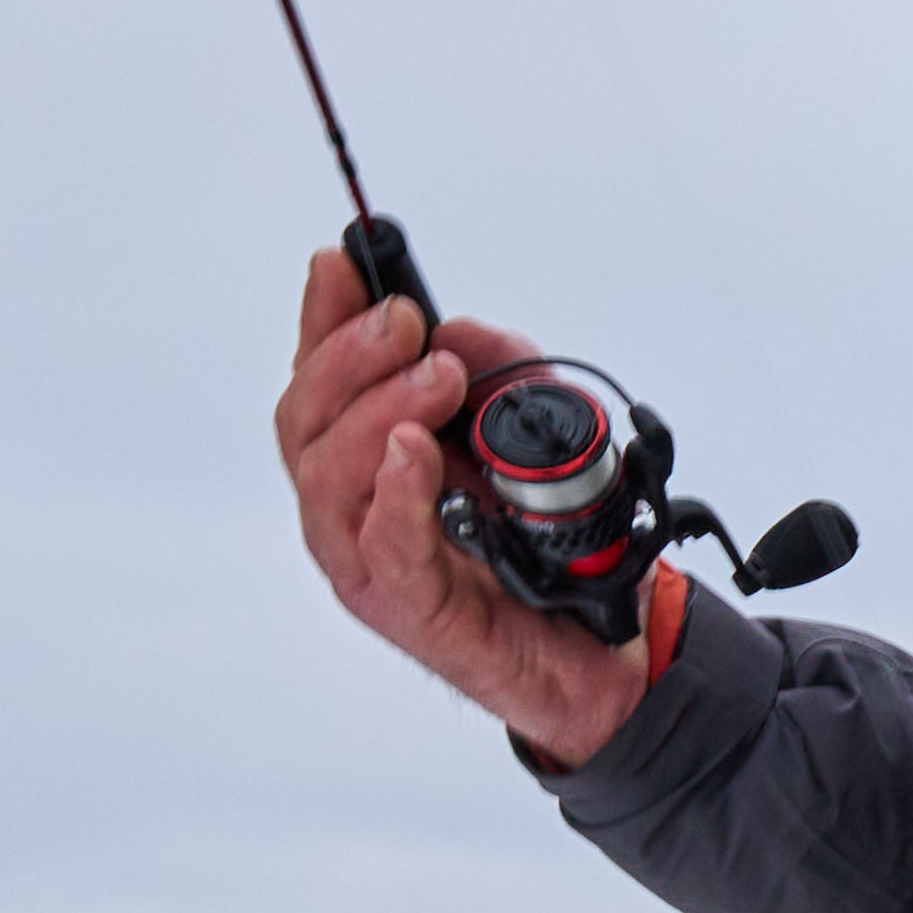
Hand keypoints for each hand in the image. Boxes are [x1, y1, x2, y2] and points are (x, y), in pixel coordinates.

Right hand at [272, 246, 655, 771]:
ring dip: (377, 412)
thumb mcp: (534, 437)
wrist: (606, 650)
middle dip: (350, 358)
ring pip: (329, 477)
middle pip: (305, 423)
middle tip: (407, 323)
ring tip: (435, 378)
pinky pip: (383, 546)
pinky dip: (395, 492)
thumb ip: (497, 378)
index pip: (319, 381)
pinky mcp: (409, 608)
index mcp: (367, 464)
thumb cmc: (551, 550)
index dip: (322, 320)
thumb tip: (456, 331)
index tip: (341, 263)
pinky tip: (414, 452)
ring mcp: (371, 562)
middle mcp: (352, 510)